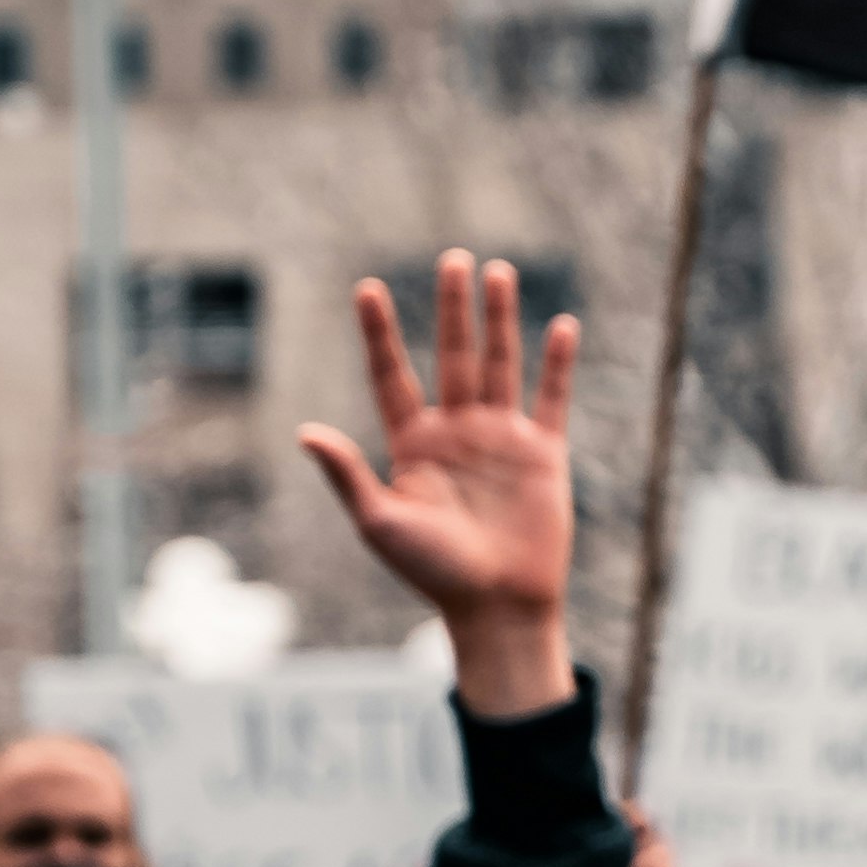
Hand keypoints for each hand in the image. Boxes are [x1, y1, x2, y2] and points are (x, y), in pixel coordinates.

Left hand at [299, 252, 578, 720]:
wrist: (497, 607)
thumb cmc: (433, 573)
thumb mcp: (381, 524)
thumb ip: (348, 475)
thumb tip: (304, 432)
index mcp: (413, 445)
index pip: (392, 376)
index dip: (381, 334)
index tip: (367, 289)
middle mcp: (456, 432)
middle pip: (452, 356)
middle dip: (452, 309)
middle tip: (452, 258)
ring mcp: (501, 439)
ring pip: (499, 365)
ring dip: (499, 320)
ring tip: (498, 272)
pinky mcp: (543, 454)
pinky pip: (552, 399)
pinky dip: (557, 365)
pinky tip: (561, 327)